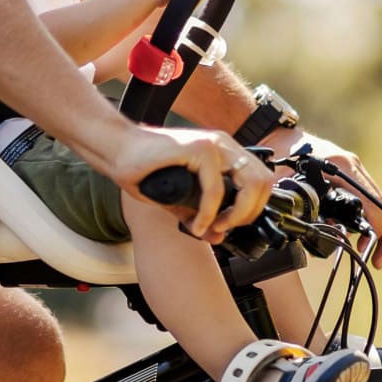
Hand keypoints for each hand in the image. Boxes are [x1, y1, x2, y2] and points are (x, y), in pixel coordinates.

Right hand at [104, 123, 272, 241]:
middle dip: (249, 214)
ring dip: (236, 213)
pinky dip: (208, 213)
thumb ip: (199, 214)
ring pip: (249, 184)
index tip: (227, 226)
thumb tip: (217, 236)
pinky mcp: (199, 148)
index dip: (252, 209)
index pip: (261, 181)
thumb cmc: (145, 169)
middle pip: (264, 182)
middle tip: (223, 228)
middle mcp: (224, 145)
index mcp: (225, 152)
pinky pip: (215, 189)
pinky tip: (196, 224)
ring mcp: (214, 145)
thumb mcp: (179, 199)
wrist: (118, 151)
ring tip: (214, 226)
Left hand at [265, 126, 381, 267]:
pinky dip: (365, 217)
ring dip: (376, 227)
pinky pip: (365, 198)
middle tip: (376, 260)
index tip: (370, 251)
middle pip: (381, 204)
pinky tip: (356, 234)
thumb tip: (309, 232)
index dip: (376, 230)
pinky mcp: (349, 173)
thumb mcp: (287, 180)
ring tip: (366, 250)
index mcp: (343, 167)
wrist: (277, 134)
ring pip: (376, 202)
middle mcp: (353, 167)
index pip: (371, 203)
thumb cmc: (281, 154)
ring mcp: (353, 169)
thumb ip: (299, 203)